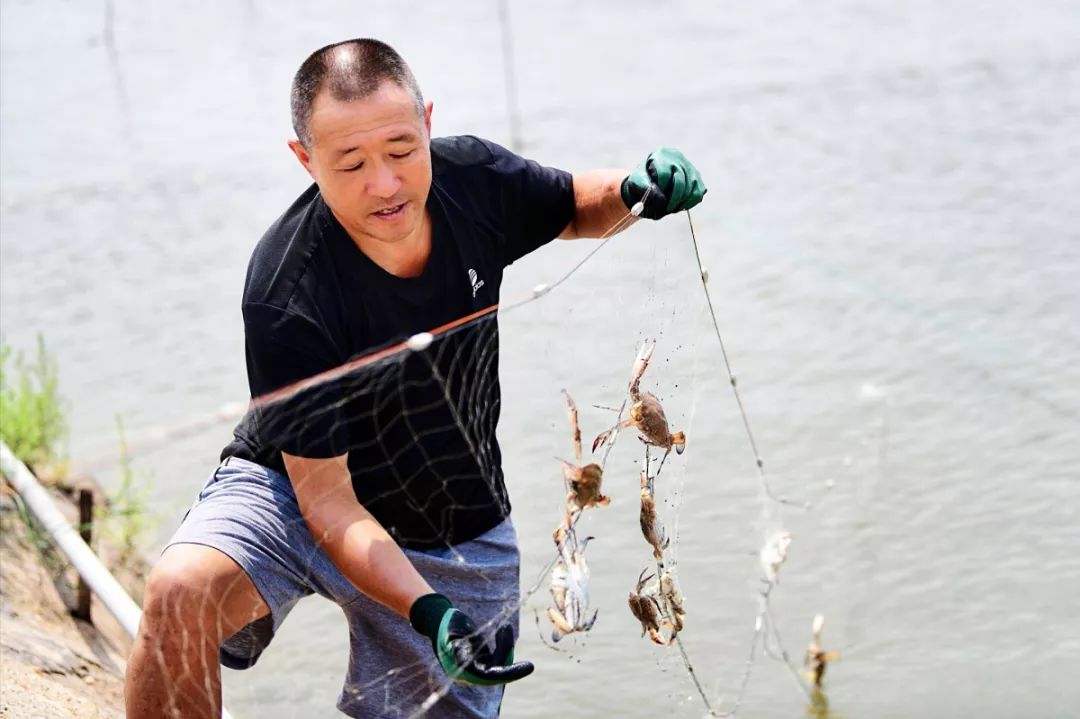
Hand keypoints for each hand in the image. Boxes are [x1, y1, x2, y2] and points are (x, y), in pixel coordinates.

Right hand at [410, 593, 532, 685]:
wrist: (438, 619)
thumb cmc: (444, 624)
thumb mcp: (449, 634)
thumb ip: (456, 648)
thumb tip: (463, 658)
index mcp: (461, 670)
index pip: (489, 677)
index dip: (509, 674)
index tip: (528, 667)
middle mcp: (469, 673)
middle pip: (497, 672)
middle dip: (509, 657)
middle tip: (520, 651)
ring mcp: (475, 666)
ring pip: (499, 663)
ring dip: (506, 646)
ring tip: (505, 627)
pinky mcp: (480, 658)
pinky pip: (498, 656)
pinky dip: (503, 643)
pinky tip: (503, 629)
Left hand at [621, 146, 706, 219]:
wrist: (652, 178)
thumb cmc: (643, 180)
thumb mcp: (638, 181)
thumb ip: (645, 188)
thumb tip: (660, 198)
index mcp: (661, 154)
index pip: (665, 174)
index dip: (661, 190)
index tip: (658, 201)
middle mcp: (677, 157)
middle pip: (680, 181)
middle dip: (673, 199)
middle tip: (667, 209)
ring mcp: (689, 167)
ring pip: (691, 188)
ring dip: (681, 202)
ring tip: (671, 208)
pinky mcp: (697, 177)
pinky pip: (698, 193)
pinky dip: (690, 203)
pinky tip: (679, 205)